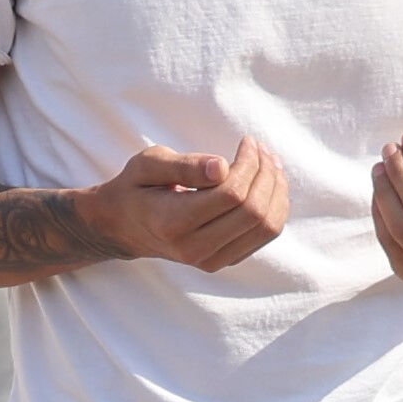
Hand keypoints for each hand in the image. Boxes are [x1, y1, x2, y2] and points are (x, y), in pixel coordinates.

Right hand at [86, 139, 289, 269]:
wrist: (126, 227)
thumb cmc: (137, 188)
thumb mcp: (147, 165)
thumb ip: (183, 165)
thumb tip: (221, 167)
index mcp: (172, 222)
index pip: (231, 195)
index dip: (248, 164)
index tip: (247, 141)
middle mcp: (194, 249)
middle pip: (253, 211)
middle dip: (266, 173)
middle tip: (260, 148)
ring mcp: (212, 260)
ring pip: (266, 226)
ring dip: (277, 189)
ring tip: (269, 161)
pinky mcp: (226, 260)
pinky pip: (265, 235)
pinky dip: (275, 206)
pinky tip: (268, 183)